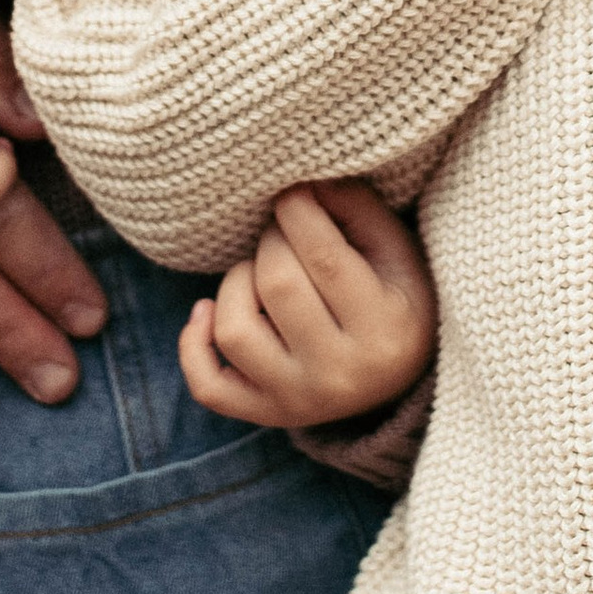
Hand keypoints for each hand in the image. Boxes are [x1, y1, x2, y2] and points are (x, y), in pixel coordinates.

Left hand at [179, 184, 436, 431]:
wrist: (399, 382)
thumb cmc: (397, 300)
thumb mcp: (397, 251)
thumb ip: (357, 209)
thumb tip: (303, 181)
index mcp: (383, 329)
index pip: (323, 257)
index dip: (298, 210)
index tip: (294, 193)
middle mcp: (339, 374)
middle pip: (276, 285)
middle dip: (271, 241)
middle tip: (283, 232)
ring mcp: (297, 399)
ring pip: (235, 330)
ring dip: (236, 283)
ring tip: (258, 272)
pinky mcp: (264, 413)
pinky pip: (208, 385)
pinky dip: (193, 346)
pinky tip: (206, 310)